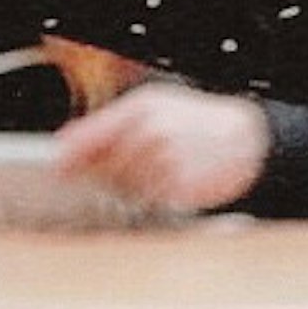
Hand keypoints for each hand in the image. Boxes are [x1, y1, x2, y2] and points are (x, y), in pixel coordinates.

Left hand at [53, 84, 273, 213]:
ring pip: (125, 189)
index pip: (89, 138)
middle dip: (111, 171)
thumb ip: (107, 124)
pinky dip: (155, 197)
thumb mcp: (155, 106)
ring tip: (161, 169)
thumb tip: (65, 145)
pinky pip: (149, 202)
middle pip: (104, 169)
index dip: (69, 157)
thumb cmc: (199, 122)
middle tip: (137, 164)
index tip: (59, 169)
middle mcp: (151, 136)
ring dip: (135, 186)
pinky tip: (172, 181)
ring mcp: (165, 164)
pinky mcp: (178, 191)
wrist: (248, 140)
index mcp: (142, 110)